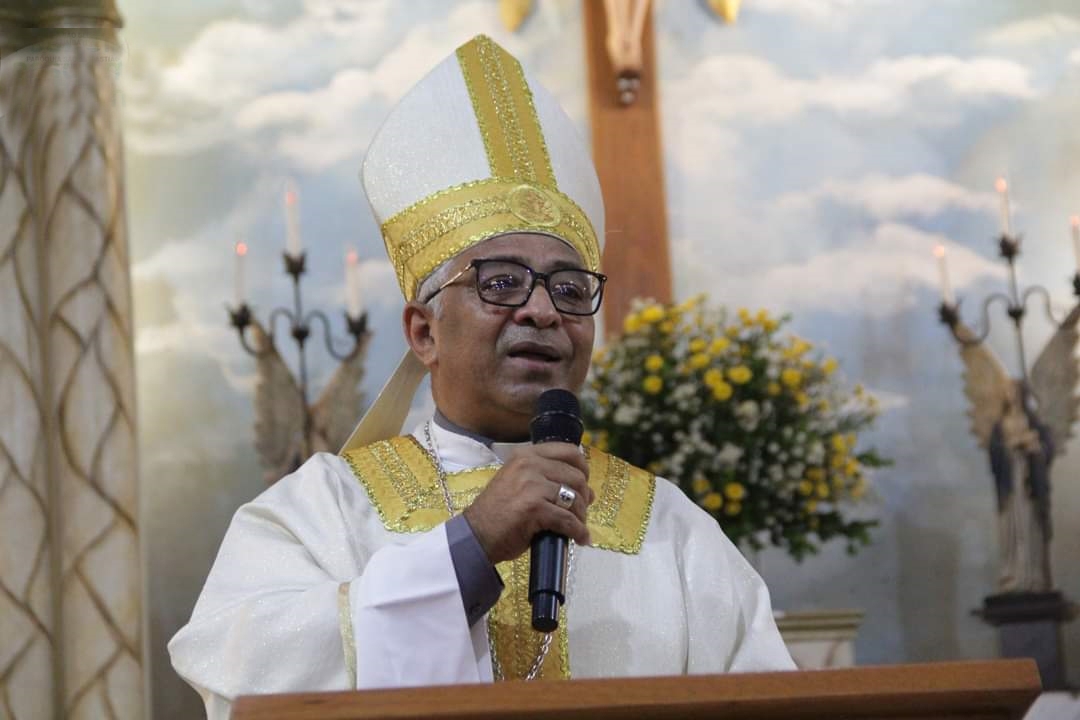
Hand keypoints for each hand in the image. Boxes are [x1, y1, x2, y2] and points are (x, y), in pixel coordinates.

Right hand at [462, 443, 594, 564]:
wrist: (476, 535)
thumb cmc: (498, 514)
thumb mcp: (519, 484)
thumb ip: (548, 481)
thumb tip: (589, 492)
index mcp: (525, 455)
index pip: (567, 451)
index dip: (582, 468)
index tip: (584, 483)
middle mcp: (528, 464)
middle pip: (575, 476)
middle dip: (584, 497)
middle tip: (581, 512)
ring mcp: (531, 485)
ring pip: (574, 498)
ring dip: (581, 516)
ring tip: (578, 527)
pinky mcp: (534, 507)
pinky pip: (567, 519)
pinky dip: (578, 532)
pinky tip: (579, 539)